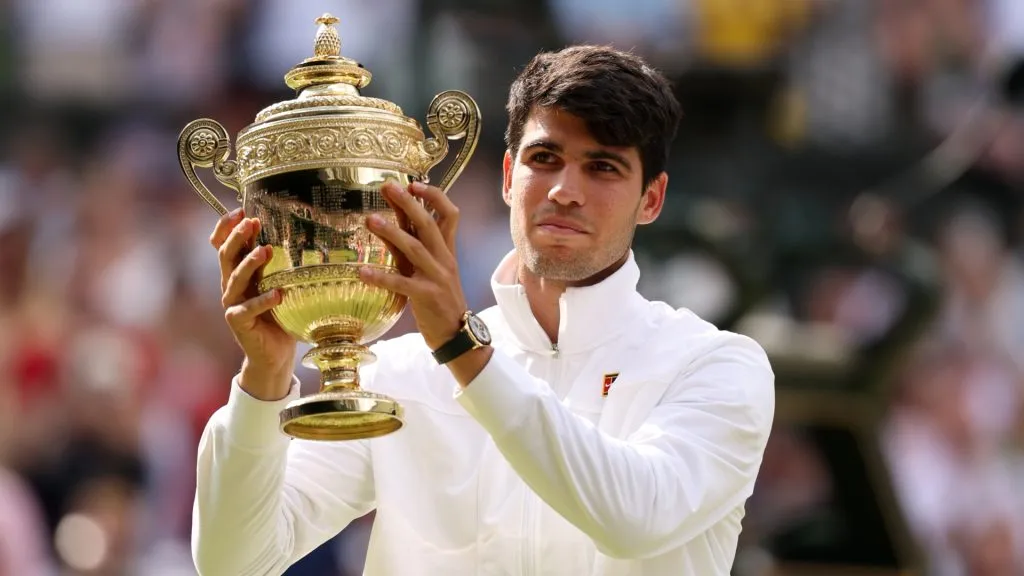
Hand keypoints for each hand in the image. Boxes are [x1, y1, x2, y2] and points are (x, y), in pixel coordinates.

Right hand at [210, 209, 296, 400]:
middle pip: (226, 256)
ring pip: (234, 279)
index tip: (240, 210)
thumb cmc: (281, 315)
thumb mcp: (281, 284)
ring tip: (266, 250)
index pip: (222, 245)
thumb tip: (304, 235)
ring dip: (250, 263)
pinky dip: (263, 301)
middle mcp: (231, 286)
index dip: (225, 227)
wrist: (275, 354)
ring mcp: (233, 305)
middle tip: (251, 222)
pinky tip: (279, 294)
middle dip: (237, 237)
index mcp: (239, 273)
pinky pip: (247, 310)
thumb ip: (282, 265)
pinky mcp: (239, 324)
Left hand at [360, 181, 467, 349]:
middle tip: (388, 186)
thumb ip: (412, 246)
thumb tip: (393, 220)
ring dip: (392, 233)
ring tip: (370, 219)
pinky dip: (381, 277)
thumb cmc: (438, 298)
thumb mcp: (428, 268)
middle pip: (429, 224)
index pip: (450, 214)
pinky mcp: (426, 297)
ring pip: (415, 249)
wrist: (456, 333)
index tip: (414, 184)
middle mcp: (444, 259)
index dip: (434, 197)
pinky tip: (362, 272)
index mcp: (447, 250)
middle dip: (409, 203)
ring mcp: (436, 277)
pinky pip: (401, 284)